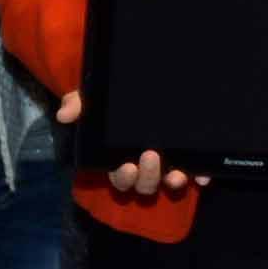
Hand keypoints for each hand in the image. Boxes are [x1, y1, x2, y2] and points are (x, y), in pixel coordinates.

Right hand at [57, 93, 207, 201]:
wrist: (150, 83)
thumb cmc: (118, 100)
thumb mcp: (98, 98)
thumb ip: (80, 103)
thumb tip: (64, 113)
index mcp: (121, 158)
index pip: (120, 176)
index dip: (123, 177)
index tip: (127, 167)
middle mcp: (144, 166)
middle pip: (144, 184)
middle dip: (147, 177)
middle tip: (151, 157)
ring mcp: (167, 165)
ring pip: (167, 184)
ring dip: (171, 182)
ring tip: (176, 173)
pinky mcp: (188, 160)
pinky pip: (195, 174)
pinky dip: (199, 177)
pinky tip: (202, 176)